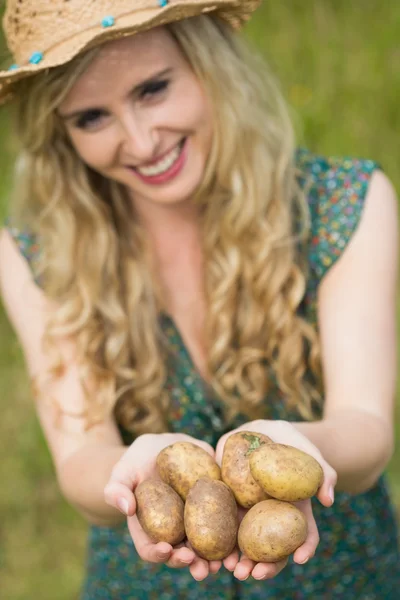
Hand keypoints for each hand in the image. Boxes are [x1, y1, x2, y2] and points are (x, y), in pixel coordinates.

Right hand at [104, 433, 223, 579]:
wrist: (162, 447)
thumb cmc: (136, 461)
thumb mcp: (123, 471)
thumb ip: (117, 489)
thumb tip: (125, 508)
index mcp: (150, 529)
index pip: (151, 549)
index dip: (158, 554)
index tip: (166, 549)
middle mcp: (174, 531)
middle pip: (182, 554)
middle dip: (192, 563)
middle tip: (200, 565)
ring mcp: (195, 520)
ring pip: (206, 546)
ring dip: (216, 558)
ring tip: (224, 563)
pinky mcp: (214, 504)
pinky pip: (225, 523)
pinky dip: (233, 534)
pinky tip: (241, 538)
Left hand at [215, 420, 337, 580]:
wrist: (264, 431)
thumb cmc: (293, 443)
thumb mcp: (311, 454)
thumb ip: (324, 473)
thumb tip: (328, 501)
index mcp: (295, 510)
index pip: (304, 536)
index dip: (304, 549)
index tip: (300, 559)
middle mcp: (272, 517)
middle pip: (272, 548)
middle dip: (265, 566)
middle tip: (254, 574)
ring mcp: (250, 512)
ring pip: (246, 543)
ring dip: (240, 560)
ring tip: (232, 569)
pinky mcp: (229, 501)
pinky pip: (223, 523)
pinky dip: (219, 539)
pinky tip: (212, 550)